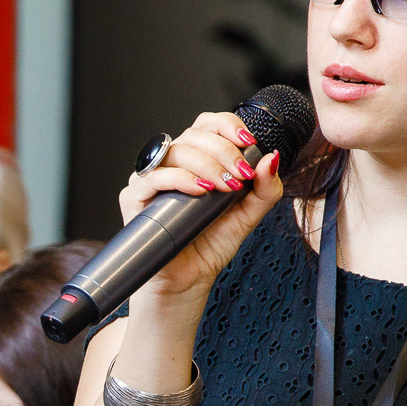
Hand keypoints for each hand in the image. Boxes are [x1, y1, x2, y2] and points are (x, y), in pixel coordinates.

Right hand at [117, 112, 286, 303]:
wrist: (188, 280)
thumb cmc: (210, 245)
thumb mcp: (248, 215)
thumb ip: (264, 188)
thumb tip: (272, 157)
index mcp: (197, 160)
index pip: (208, 125)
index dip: (227, 125)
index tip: (248, 142)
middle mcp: (172, 164)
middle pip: (194, 135)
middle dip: (223, 152)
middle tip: (241, 175)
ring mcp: (151, 179)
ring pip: (176, 151)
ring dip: (206, 164)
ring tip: (225, 187)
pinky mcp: (135, 198)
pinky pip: (153, 177)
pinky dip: (180, 179)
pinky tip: (200, 190)